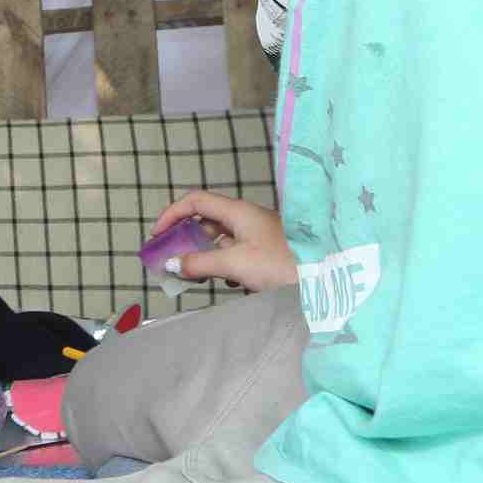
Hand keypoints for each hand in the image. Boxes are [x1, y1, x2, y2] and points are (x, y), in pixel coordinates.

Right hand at [152, 191, 297, 292]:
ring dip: (204, 255)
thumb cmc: (283, 263)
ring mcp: (257, 235)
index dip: (172, 214)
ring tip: (195, 275)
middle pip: (205, 221)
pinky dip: (224, 264)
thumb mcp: (234, 263)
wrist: (325, 277)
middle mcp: (246, 219)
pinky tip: (228, 281)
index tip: (158, 235)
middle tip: (172, 259)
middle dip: (185, 240)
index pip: (195, 201)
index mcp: (237, 211)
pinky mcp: (265, 251)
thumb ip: (199, 263)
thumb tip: (172, 263)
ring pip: (220, 240)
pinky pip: (235, 253)